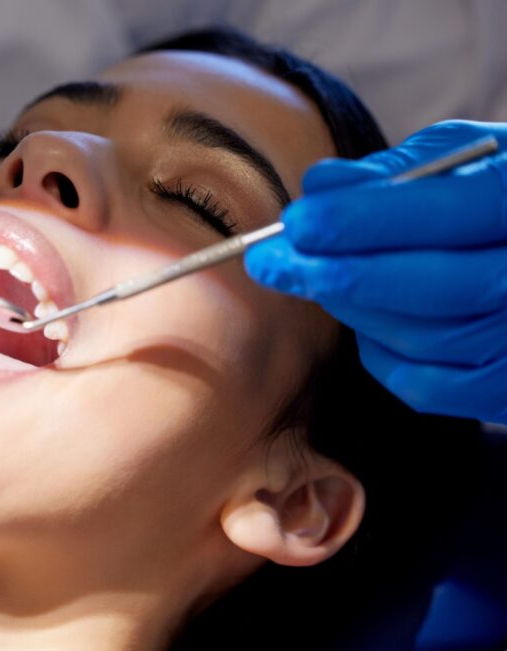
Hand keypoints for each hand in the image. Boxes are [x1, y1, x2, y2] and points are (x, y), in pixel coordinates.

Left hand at [245, 121, 506, 422]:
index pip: (441, 217)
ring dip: (349, 306)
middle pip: (423, 288)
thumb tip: (320, 184)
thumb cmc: (492, 201)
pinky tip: (369, 316)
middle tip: (268, 261)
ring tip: (312, 276)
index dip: (360, 222)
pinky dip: (379, 349)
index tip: (297, 221)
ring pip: (413, 336)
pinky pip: (417, 382)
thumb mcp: (465, 161)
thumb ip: (398, 170)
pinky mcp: (497, 389)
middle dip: (334, 274)